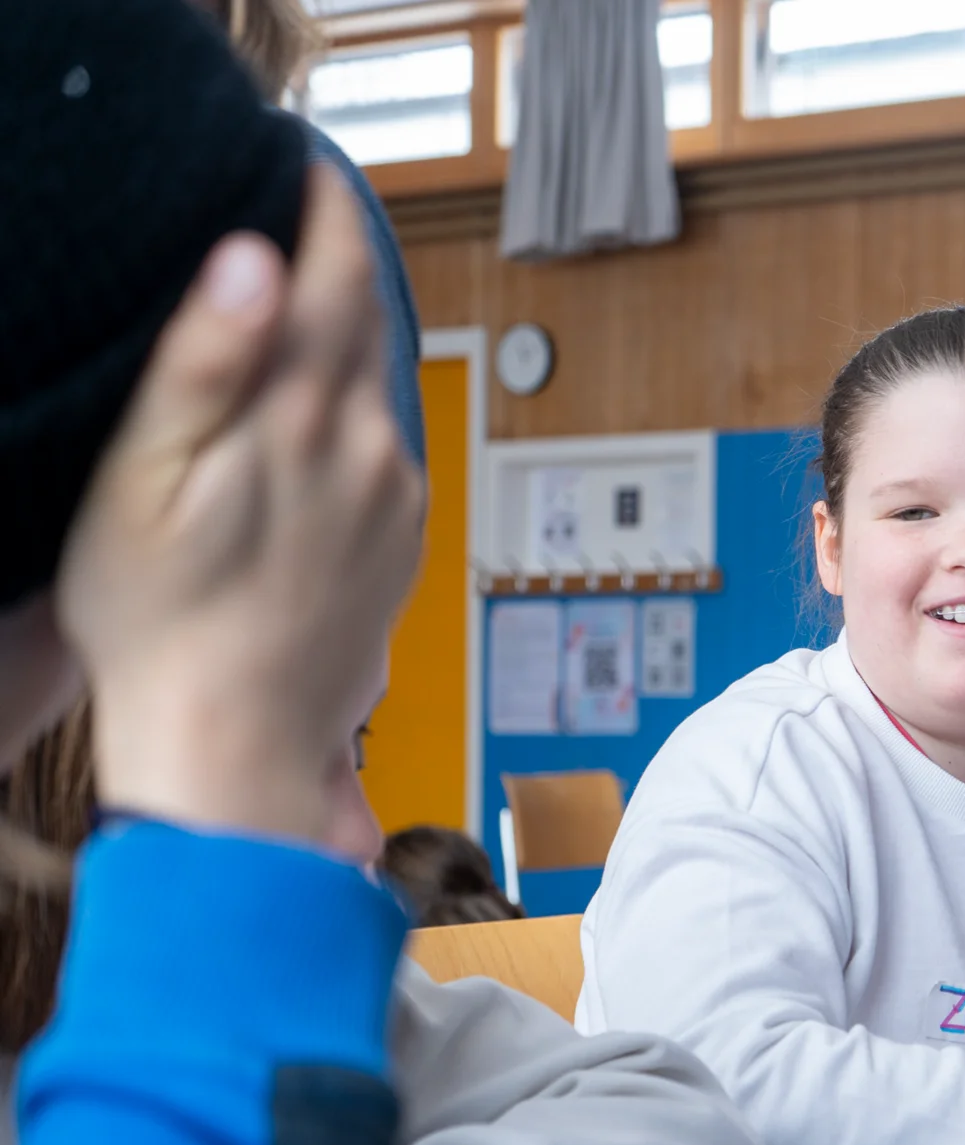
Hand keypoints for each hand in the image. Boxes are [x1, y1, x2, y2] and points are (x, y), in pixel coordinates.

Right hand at [58, 166, 423, 846]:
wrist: (236, 740)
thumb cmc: (160, 617)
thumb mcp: (145, 479)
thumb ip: (205, 362)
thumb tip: (256, 261)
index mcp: (303, 414)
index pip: (334, 275)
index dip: (321, 210)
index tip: (303, 168)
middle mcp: (369, 447)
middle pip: (368, 321)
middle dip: (337, 262)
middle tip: (302, 216)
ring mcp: (395, 496)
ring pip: (380, 384)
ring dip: (349, 339)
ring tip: (301, 307)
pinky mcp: (403, 540)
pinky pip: (386, 447)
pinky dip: (357, 413)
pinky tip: (315, 423)